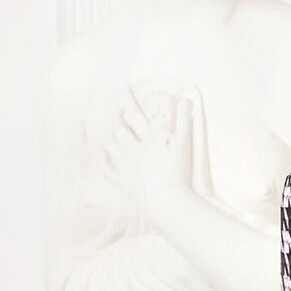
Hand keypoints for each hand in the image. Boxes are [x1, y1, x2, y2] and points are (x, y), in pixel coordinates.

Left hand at [105, 86, 194, 222]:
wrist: (166, 203)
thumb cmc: (177, 174)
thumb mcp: (184, 146)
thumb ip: (184, 121)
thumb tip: (184, 99)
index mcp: (148, 140)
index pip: (137, 115)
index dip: (131, 100)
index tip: (126, 87)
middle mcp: (133, 151)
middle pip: (121, 129)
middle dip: (117, 116)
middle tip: (115, 107)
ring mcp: (126, 168)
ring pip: (113, 148)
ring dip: (111, 137)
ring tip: (111, 131)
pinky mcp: (124, 184)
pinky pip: (110, 172)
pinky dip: (107, 163)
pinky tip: (105, 159)